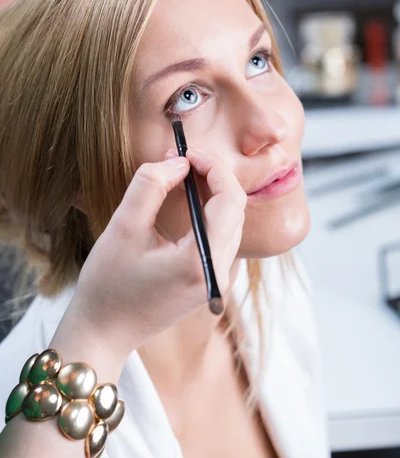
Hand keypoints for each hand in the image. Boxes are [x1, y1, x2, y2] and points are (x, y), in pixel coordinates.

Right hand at [63, 149, 246, 360]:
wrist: (103, 333)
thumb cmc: (107, 284)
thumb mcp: (123, 227)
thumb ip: (151, 186)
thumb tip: (178, 161)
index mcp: (201, 262)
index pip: (229, 201)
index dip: (213, 167)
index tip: (186, 153)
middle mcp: (219, 273)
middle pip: (235, 209)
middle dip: (213, 176)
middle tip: (182, 159)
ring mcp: (217, 280)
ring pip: (232, 222)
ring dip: (212, 192)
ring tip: (181, 174)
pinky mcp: (210, 281)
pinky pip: (221, 236)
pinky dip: (209, 211)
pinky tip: (186, 198)